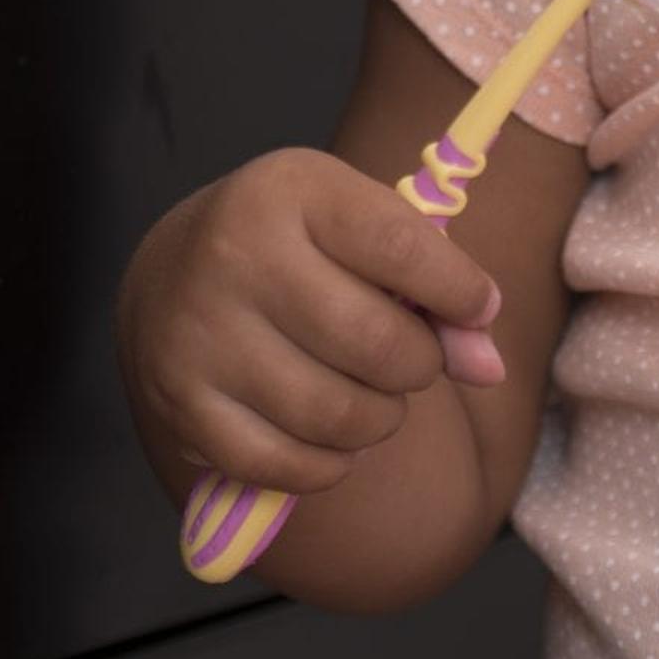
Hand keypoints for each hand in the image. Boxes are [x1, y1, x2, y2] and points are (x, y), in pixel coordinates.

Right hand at [116, 148, 505, 498]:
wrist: (170, 272)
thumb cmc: (293, 244)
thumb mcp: (360, 225)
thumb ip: (436, 281)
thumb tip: (488, 370)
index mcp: (288, 192)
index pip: (403, 250)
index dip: (461, 292)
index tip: (476, 306)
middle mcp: (234, 256)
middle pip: (377, 345)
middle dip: (419, 365)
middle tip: (406, 357)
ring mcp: (200, 335)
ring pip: (339, 415)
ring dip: (380, 418)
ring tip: (368, 393)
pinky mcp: (181, 405)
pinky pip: (287, 466)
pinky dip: (328, 464)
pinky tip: (328, 436)